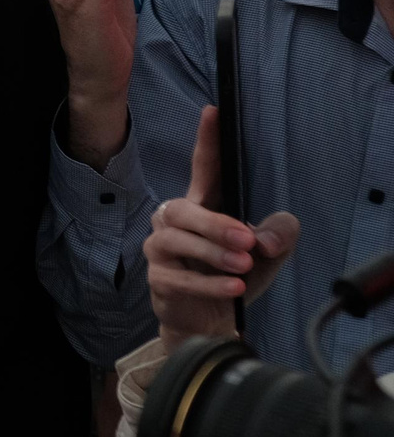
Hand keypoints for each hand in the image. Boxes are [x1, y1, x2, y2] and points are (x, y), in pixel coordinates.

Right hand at [147, 105, 301, 349]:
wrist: (211, 324)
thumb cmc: (235, 278)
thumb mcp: (269, 255)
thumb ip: (279, 235)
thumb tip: (265, 237)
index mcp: (201, 207)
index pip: (203, 168)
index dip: (207, 140)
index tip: (213, 112)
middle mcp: (173, 222)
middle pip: (182, 209)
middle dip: (214, 223)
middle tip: (247, 241)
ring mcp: (160, 250)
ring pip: (174, 240)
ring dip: (212, 253)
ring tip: (243, 266)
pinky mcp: (158, 281)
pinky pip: (177, 277)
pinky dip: (207, 283)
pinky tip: (232, 287)